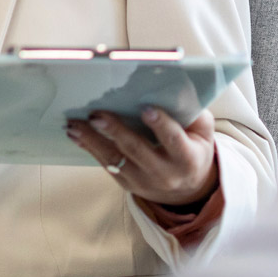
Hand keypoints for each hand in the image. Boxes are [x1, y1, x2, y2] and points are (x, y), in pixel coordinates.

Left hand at [66, 107, 217, 206]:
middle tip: (97, 115)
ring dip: (92, 140)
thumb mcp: (202, 132)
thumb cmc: (193, 150)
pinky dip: (89, 147)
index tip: (146, 108)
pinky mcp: (126, 183)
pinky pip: (106, 164)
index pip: (173, 140)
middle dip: (115, 131)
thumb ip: (191, 111)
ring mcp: (143, 181)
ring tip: (75, 124)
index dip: (161, 125)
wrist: (187, 189)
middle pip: (137, 151)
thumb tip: (172, 86)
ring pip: (115, 160)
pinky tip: (76, 134)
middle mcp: (165, 174)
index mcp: (187, 158)